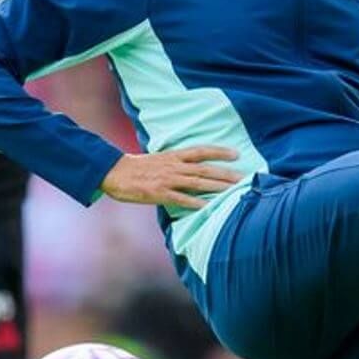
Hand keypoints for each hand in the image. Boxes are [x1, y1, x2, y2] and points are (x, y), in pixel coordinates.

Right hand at [100, 146, 242, 209]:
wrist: (114, 172)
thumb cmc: (136, 168)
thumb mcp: (158, 160)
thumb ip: (175, 163)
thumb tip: (191, 169)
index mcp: (173, 156)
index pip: (201, 151)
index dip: (220, 152)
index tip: (236, 153)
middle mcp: (174, 166)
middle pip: (205, 169)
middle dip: (226, 174)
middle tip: (245, 178)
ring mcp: (167, 180)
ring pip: (198, 183)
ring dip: (217, 187)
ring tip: (234, 191)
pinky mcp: (160, 193)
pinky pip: (182, 199)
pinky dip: (197, 203)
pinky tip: (209, 207)